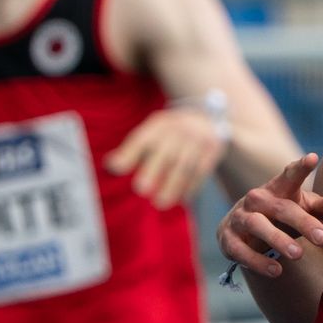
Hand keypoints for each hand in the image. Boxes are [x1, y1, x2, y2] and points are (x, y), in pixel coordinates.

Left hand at [104, 106, 227, 209]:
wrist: (209, 118)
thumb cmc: (171, 133)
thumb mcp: (154, 131)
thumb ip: (133, 148)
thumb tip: (110, 165)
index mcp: (160, 124)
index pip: (142, 138)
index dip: (129, 153)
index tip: (115, 167)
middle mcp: (179, 130)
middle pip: (166, 152)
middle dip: (153, 171)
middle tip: (141, 190)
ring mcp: (198, 140)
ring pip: (185, 166)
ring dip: (173, 186)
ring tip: (160, 203)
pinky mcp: (212, 152)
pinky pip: (201, 172)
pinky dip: (191, 188)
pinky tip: (182, 200)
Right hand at [217, 154, 322, 277]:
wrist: (244, 231)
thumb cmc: (282, 216)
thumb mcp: (305, 209)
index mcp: (278, 188)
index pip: (290, 175)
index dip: (300, 167)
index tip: (312, 158)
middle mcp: (257, 199)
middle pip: (281, 208)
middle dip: (302, 222)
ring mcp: (241, 218)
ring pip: (257, 225)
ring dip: (277, 240)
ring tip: (298, 255)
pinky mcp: (229, 240)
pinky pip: (241, 250)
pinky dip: (257, 261)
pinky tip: (276, 270)